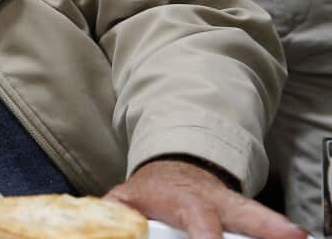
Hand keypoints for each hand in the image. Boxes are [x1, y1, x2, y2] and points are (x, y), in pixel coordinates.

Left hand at [105, 159, 306, 238]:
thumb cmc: (152, 190)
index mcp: (181, 198)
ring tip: (296, 236)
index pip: (195, 216)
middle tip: (286, 236)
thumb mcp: (127, 197)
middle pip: (238, 211)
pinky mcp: (244, 214)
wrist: (174, 169)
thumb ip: (117, 212)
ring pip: (256, 213)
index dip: (205, 233)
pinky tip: (292, 236)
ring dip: (276, 226)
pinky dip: (276, 230)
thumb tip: (104, 223)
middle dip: (260, 224)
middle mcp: (213, 200)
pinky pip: (261, 223)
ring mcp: (231, 205)